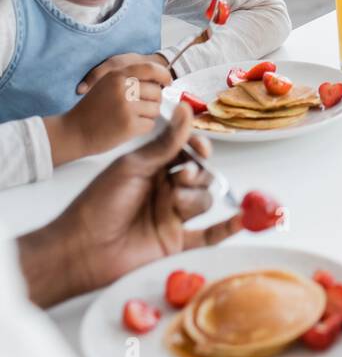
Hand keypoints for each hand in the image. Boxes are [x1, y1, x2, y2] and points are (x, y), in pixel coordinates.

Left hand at [20, 103, 242, 307]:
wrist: (82, 247)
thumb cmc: (99, 203)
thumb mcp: (133, 166)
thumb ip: (165, 143)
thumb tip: (186, 108)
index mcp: (154, 168)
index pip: (188, 152)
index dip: (199, 149)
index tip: (200, 149)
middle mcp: (167, 190)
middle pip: (201, 175)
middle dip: (196, 174)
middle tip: (179, 178)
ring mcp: (172, 216)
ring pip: (204, 200)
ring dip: (194, 197)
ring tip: (173, 203)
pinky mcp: (175, 242)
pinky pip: (208, 235)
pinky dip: (227, 228)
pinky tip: (244, 219)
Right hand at [46, 58, 173, 164]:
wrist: (73, 132)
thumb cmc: (92, 110)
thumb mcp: (106, 85)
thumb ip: (129, 79)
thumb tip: (159, 80)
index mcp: (117, 75)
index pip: (151, 69)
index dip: (163, 75)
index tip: (167, 82)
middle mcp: (123, 88)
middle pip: (157, 91)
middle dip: (153, 101)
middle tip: (140, 108)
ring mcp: (126, 106)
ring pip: (156, 109)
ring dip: (148, 115)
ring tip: (131, 118)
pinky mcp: (129, 125)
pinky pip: (150, 124)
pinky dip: (143, 127)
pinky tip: (128, 127)